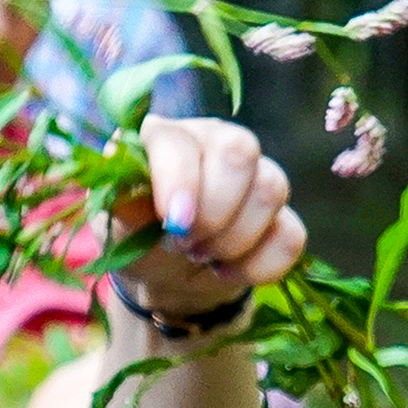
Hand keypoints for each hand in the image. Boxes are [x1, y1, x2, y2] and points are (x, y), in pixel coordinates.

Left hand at [111, 116, 305, 316]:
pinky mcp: (281, 214)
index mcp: (169, 135)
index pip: (181, 142)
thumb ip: (123, 202)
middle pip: (240, 152)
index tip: (174, 223)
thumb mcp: (116, 221)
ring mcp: (256, 174)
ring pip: (270, 190)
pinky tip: (226, 270)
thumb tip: (133, 194)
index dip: (180, 182)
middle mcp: (217, 141)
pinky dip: (258, 265)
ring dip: (232, 240)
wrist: (164, 273)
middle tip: (184, 242)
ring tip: (201, 254)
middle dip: (213, 212)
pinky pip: (291, 236)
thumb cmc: (134, 234)